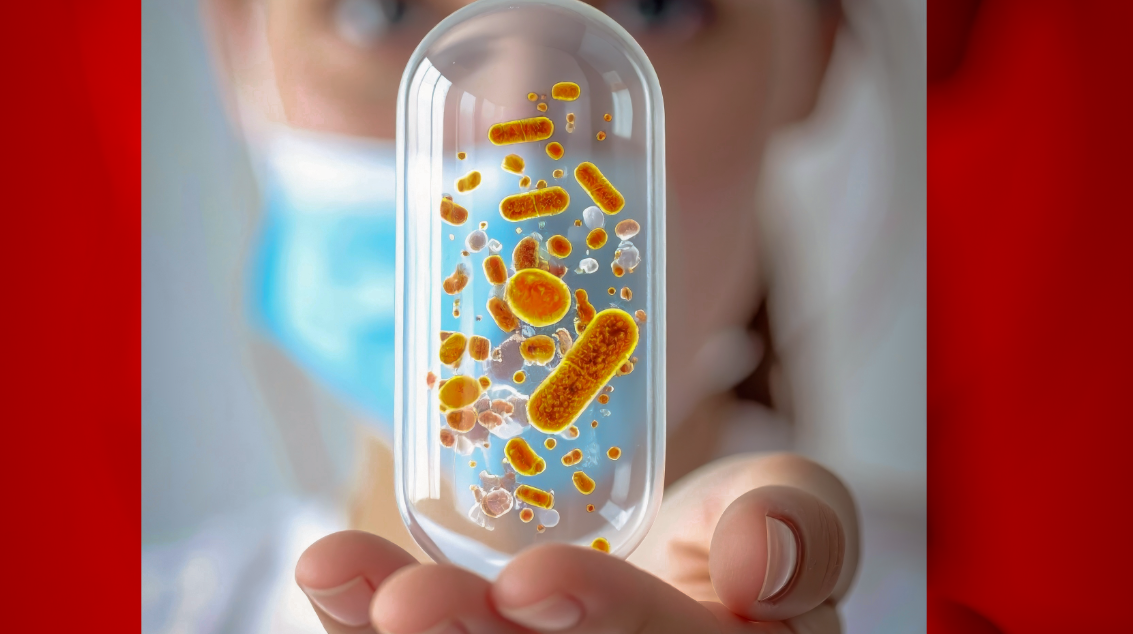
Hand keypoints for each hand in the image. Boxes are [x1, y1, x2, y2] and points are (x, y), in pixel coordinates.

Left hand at [295, 452, 858, 632]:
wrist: (684, 551)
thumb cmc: (741, 532)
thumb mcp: (800, 508)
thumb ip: (804, 528)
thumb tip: (753, 557)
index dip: (602, 623)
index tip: (530, 581)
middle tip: (405, 600)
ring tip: (335, 572)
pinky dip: (361, 622)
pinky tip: (327, 578)